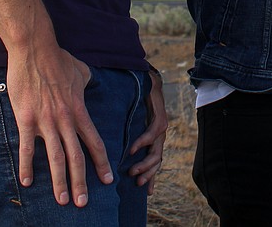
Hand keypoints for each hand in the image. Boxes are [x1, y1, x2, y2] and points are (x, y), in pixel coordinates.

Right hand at [7, 45, 112, 206]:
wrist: (35, 50)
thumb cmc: (58, 59)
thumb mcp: (81, 71)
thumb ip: (87, 83)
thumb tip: (90, 83)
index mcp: (79, 111)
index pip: (94, 142)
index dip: (101, 163)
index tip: (107, 180)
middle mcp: (66, 120)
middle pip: (77, 157)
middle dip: (81, 183)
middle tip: (83, 203)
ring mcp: (46, 121)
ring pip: (56, 158)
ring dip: (59, 182)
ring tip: (62, 200)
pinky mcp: (26, 119)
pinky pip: (27, 148)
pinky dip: (27, 167)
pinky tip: (27, 182)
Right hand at [127, 69, 168, 192]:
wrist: (147, 80)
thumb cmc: (137, 102)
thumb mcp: (131, 125)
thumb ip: (126, 139)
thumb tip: (110, 153)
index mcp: (153, 139)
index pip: (155, 162)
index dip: (151, 176)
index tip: (146, 192)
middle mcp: (159, 135)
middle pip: (157, 160)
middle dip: (147, 174)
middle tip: (135, 183)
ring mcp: (161, 127)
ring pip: (156, 151)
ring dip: (145, 163)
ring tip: (132, 172)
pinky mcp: (161, 117)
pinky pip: (152, 133)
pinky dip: (142, 142)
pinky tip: (132, 149)